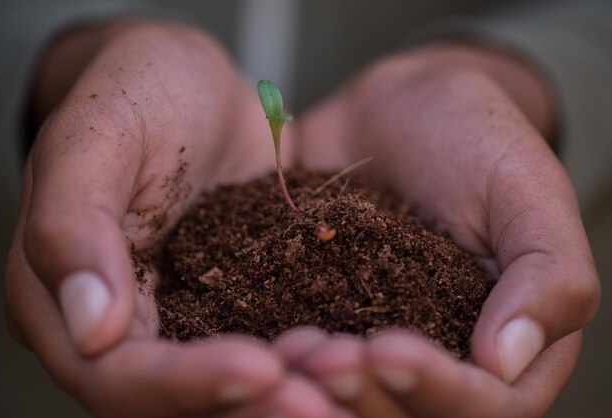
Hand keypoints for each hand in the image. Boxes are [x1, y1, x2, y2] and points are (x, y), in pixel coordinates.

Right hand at [5, 22, 339, 417]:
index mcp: (63, 299)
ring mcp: (180, 318)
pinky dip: (303, 359)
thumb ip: (71, 224)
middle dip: (249, 408)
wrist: (191, 83)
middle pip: (176, 404)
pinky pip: (263, 344)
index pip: (117, 376)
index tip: (260, 369)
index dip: (184, 385)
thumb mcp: (95, 136)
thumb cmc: (134, 91)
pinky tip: (351, 354)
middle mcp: (122, 325)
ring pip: (226, 388)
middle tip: (321, 402)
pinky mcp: (230, 302)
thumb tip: (88, 327)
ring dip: (284, 395)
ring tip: (345, 379)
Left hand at [289, 44, 600, 416]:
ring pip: (350, 397)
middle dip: (365, 397)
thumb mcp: (526, 189)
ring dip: (317, 390)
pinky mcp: (324, 314)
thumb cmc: (472, 136)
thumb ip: (547, 273)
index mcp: (505, 340)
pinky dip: (280, 360)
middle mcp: (440, 354)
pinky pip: (304, 354)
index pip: (485, 404)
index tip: (387, 349)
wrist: (395, 109)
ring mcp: (377, 338)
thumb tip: (508, 363)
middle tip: (323, 357)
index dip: (437, 390)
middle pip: (408, 414)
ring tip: (289, 350)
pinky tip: (257, 338)